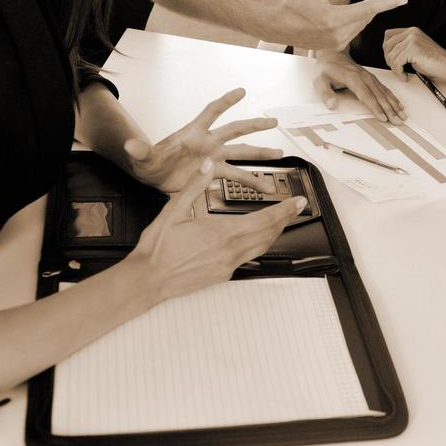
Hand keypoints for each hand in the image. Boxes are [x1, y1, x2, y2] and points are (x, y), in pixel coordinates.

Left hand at [125, 88, 282, 194]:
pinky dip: (251, 182)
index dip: (226, 102)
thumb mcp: (143, 157)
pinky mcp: (214, 173)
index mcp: (193, 133)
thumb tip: (130, 145)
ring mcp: (214, 158)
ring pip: (241, 153)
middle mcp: (208, 143)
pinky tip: (265, 189)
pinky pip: (237, 177)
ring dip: (260, 154)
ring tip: (279, 155)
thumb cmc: (149, 162)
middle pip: (235, 130)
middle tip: (273, 122)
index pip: (212, 112)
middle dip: (254, 125)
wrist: (153, 177)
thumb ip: (140, 151)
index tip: (242, 91)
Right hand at [128, 156, 307, 304]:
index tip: (298, 202)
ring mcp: (228, 264)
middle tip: (298, 208)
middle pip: (269, 234)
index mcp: (222, 232)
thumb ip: (193, 186)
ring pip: (262, 247)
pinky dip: (260, 245)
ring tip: (284, 221)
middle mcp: (231, 250)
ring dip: (275, 233)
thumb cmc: (158, 248)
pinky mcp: (223, 274)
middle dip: (286, 219)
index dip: (285, 210)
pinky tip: (258, 239)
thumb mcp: (173, 211)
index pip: (264, 219)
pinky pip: (249, 257)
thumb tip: (206, 165)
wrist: (147, 280)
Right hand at [262, 0, 406, 51]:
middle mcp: (339, 33)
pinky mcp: (336, 44)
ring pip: (363, 22)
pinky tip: (369, 7)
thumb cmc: (291, 2)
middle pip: (369, 14)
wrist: (275, 25)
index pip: (368, 9)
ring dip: (374, 7)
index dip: (387, 2)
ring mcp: (338, 41)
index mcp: (334, 19)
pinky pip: (356, 28)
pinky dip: (363, 17)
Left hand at [314, 51, 405, 122]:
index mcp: (353, 79)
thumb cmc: (326, 68)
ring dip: (394, 105)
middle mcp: (364, 77)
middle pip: (379, 96)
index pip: (366, 96)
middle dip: (390, 110)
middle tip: (398, 121)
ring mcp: (369, 77)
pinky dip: (393, 97)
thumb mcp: (320, 80)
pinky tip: (399, 104)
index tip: (383, 118)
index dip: (376, 108)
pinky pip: (385, 89)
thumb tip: (332, 106)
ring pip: (385, 93)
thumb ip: (325, 93)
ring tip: (403, 116)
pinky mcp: (372, 78)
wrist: (332, 53)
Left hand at [382, 26, 445, 81]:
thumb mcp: (416, 49)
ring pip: (391, 55)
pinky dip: (399, 72)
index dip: (387, 49)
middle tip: (397, 68)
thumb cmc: (433, 61)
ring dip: (395, 68)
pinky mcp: (413, 49)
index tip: (392, 59)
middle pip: (387, 45)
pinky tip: (406, 76)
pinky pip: (397, 62)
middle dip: (389, 59)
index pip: (388, 35)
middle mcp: (411, 32)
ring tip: (403, 73)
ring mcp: (412, 40)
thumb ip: (403, 46)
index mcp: (411, 31)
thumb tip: (388, 53)